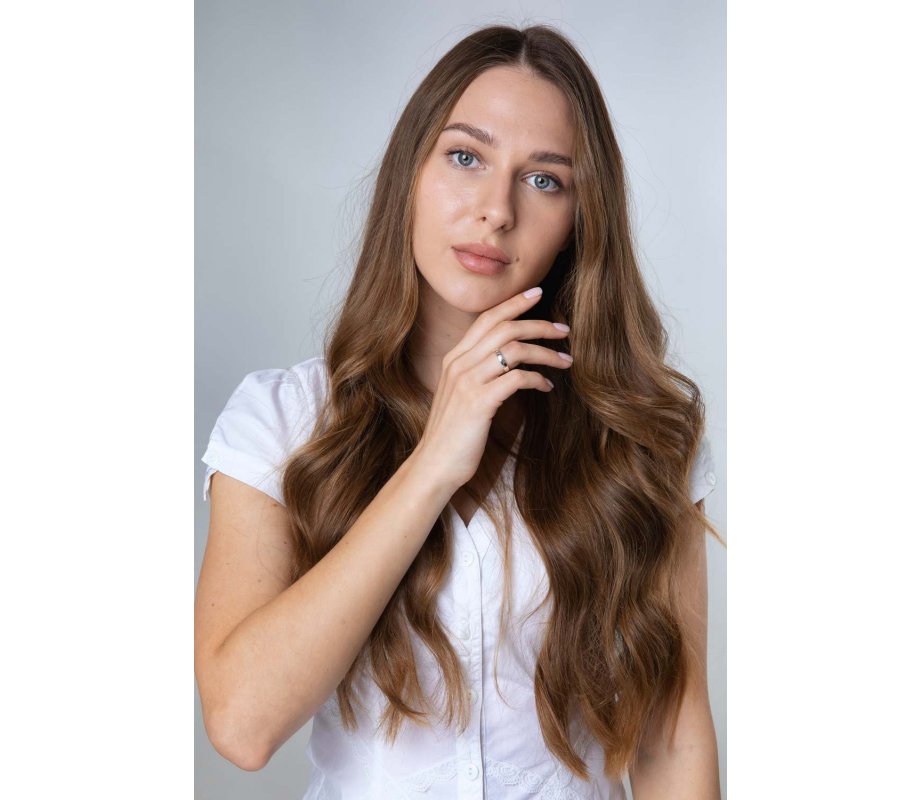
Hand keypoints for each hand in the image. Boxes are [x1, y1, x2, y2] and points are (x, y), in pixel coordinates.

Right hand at [414, 287, 571, 490]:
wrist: (435, 465)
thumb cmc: (453, 433)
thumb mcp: (461, 394)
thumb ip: (478, 372)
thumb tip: (508, 359)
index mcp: (454, 358)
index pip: (487, 318)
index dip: (513, 303)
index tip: (537, 293)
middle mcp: (459, 364)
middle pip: (504, 328)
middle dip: (538, 323)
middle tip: (563, 329)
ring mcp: (468, 382)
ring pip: (515, 350)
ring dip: (546, 353)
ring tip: (566, 360)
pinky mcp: (479, 403)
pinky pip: (517, 378)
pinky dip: (538, 379)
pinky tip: (548, 387)